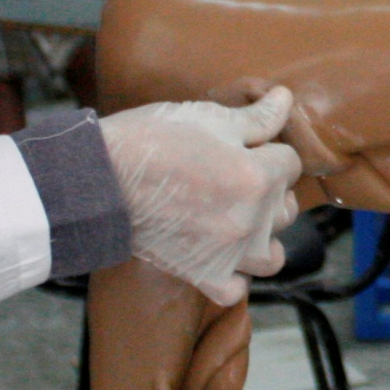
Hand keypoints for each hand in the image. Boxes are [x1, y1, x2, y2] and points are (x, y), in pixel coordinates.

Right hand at [98, 88, 303, 304]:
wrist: (98, 179)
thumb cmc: (150, 140)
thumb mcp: (207, 119)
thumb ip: (256, 117)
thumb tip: (286, 99)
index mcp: (255, 177)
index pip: (291, 163)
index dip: (270, 150)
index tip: (247, 148)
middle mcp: (249, 220)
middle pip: (287, 208)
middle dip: (271, 190)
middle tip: (239, 178)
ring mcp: (227, 254)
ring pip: (272, 255)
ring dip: (264, 238)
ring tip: (242, 220)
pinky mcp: (202, 275)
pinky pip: (236, 289)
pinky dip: (235, 277)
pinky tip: (222, 255)